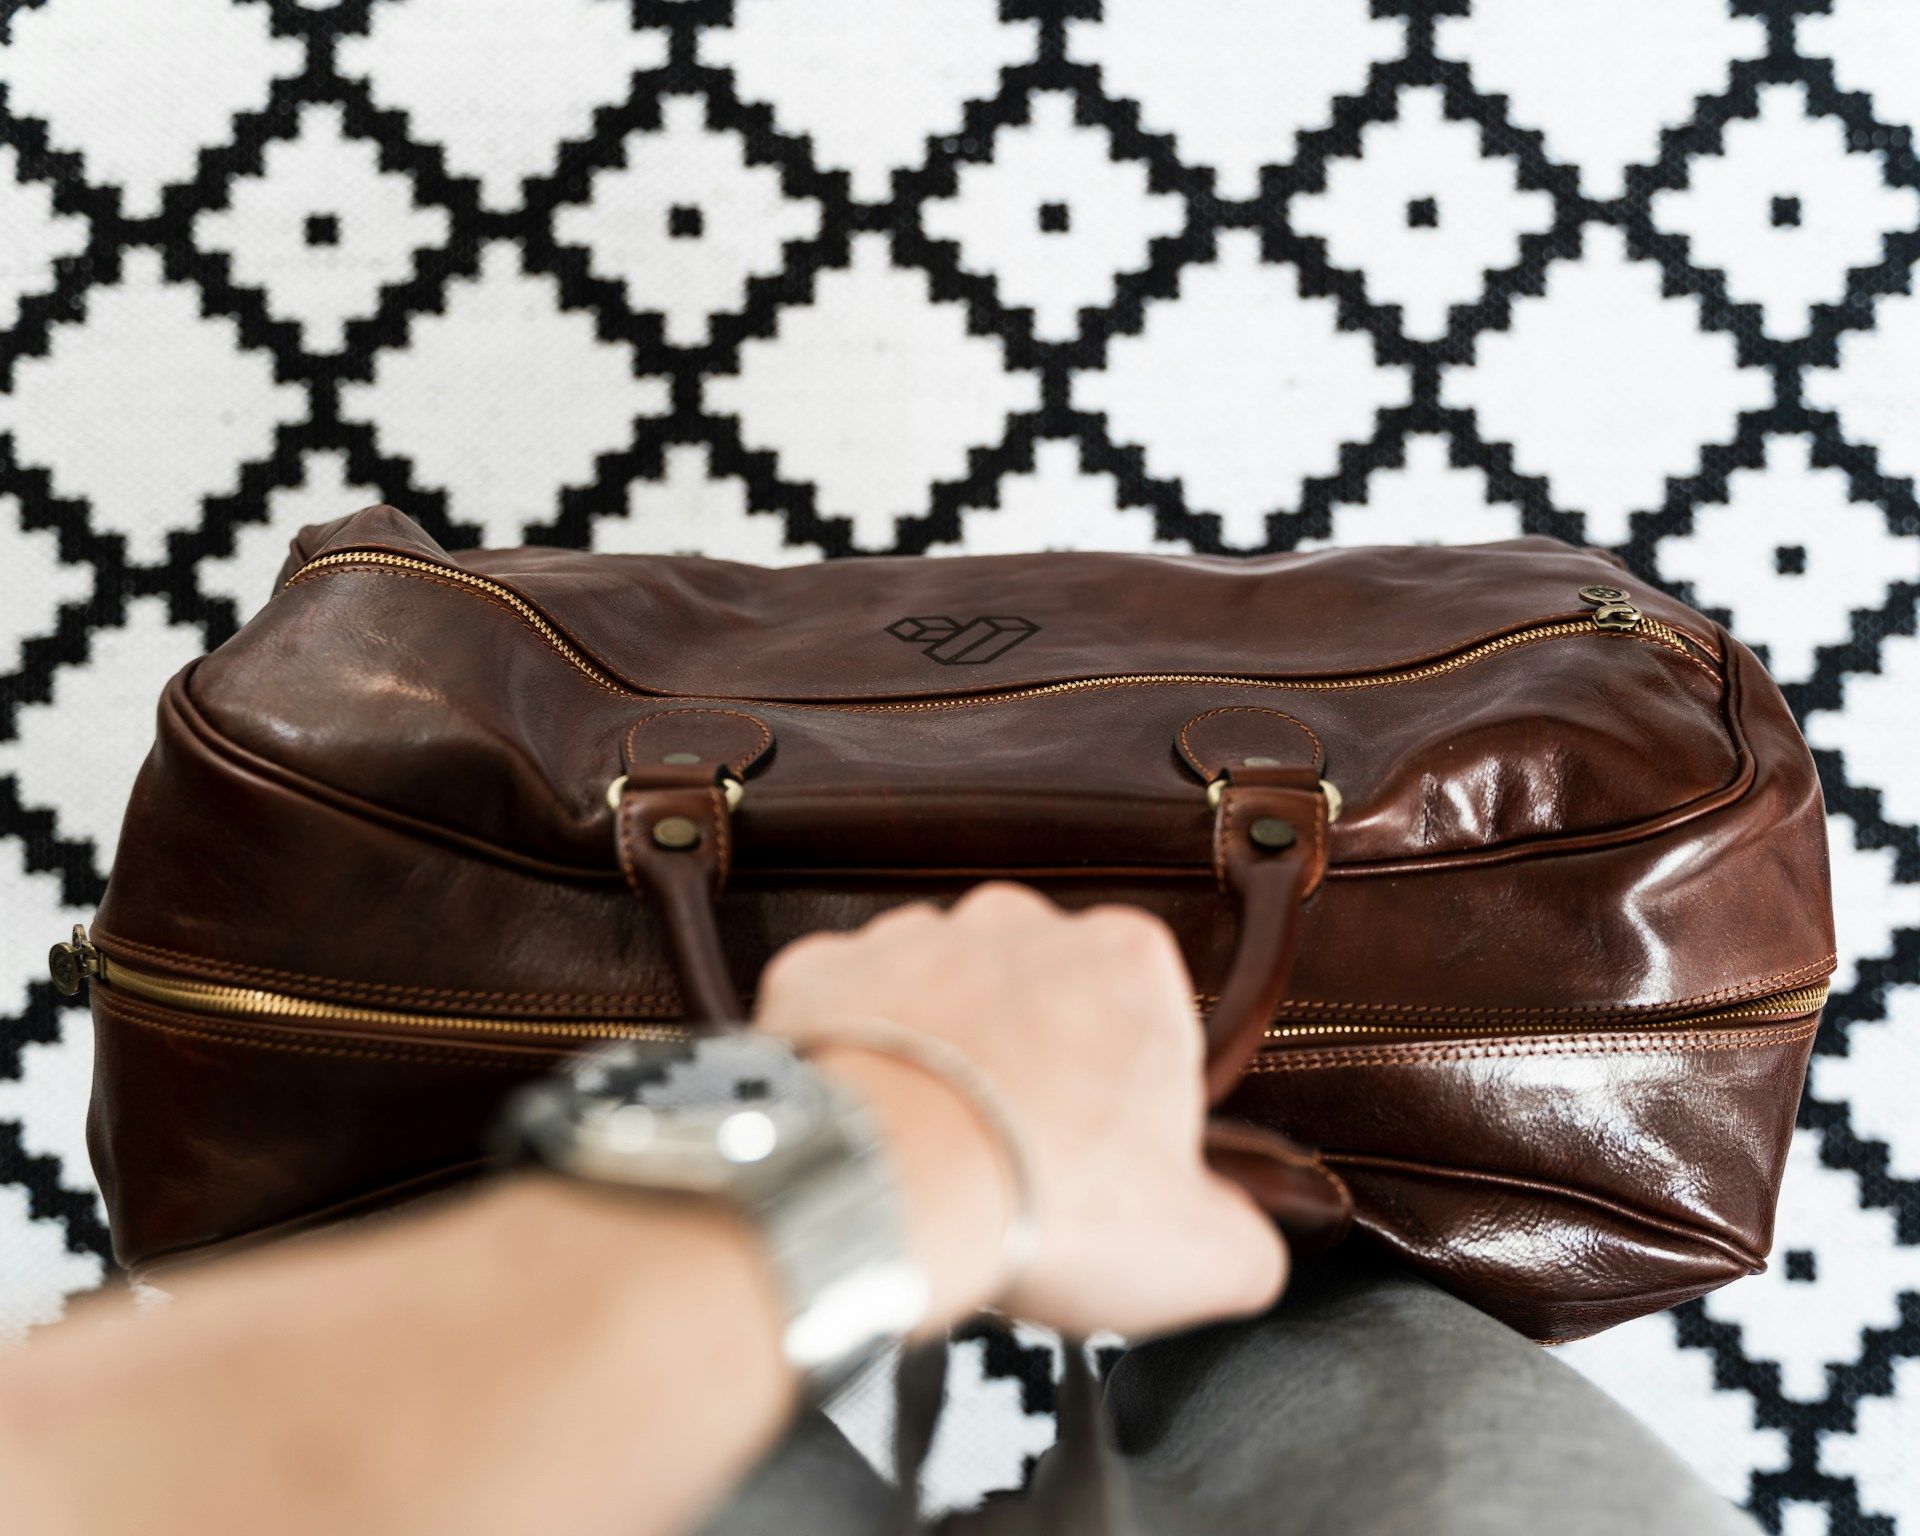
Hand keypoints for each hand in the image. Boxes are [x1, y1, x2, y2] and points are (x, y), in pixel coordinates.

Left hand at [754, 882, 1287, 1338]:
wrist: (884, 1186)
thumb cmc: (1048, 1198)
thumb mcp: (1202, 1253)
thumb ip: (1244, 1241)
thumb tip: (1243, 1248)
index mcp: (1129, 960)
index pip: (1146, 1014)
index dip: (1128, 1095)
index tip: (1107, 1158)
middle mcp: (1020, 922)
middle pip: (1038, 996)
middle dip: (1031, 1062)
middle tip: (1018, 1161)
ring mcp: (912, 935)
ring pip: (937, 993)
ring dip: (940, 1054)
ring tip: (936, 1149)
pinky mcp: (822, 969)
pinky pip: (842, 1006)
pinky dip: (852, 1056)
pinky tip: (866, 1122)